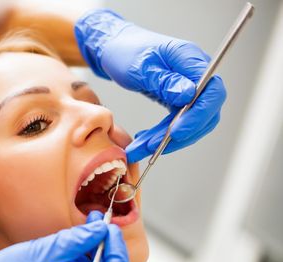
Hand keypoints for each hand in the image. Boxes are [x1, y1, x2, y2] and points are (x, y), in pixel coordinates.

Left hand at [75, 9, 225, 162]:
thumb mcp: (140, 67)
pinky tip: (143, 141)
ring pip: (189, 123)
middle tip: (151, 147)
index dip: (198, 115)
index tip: (176, 132)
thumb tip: (189, 96)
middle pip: (204, 113)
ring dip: (165, 140)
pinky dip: (160, 135)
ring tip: (139, 149)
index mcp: (190, 59)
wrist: (114, 49)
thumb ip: (164, 81)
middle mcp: (195, 74)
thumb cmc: (125, 51)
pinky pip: (176, 122)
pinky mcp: (177, 99)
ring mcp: (188, 88)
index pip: (211, 92)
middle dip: (179, 135)